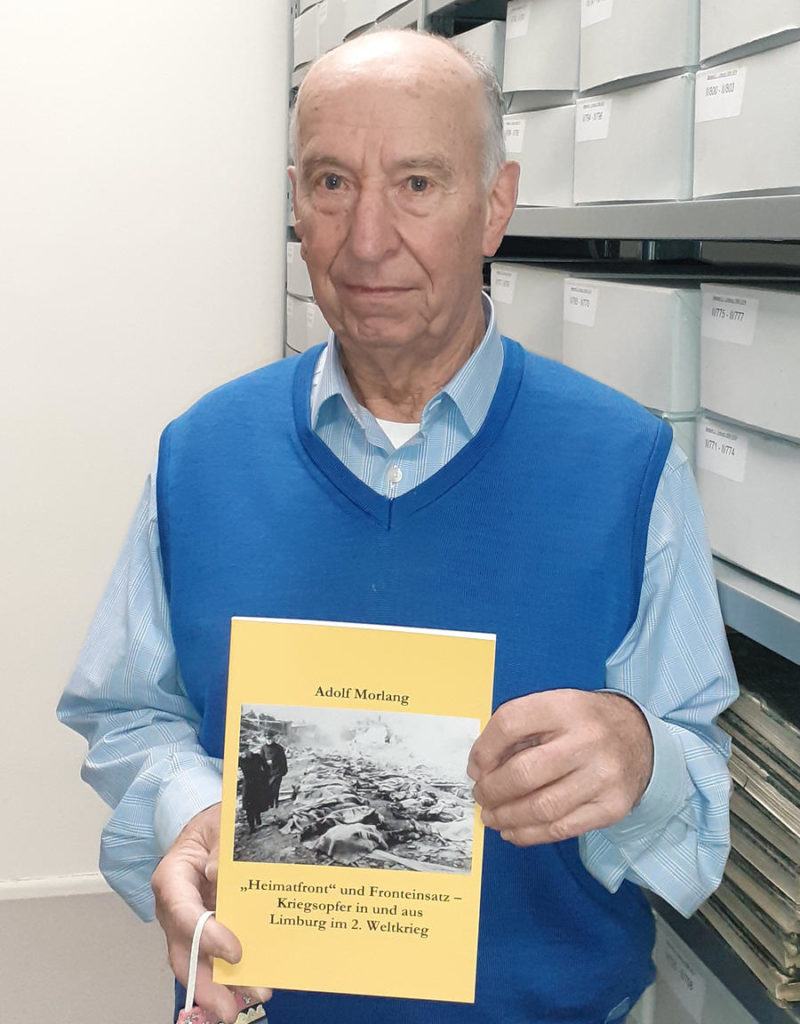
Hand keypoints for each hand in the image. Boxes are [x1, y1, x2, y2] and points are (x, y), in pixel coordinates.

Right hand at [151, 803, 271, 1022]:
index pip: (182, 911)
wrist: (213, 825)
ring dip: (220, 987)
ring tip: (249, 1001)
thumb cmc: (214, 823)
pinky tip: (253, 985)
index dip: (205, 936)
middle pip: (183, 951)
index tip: (234, 951)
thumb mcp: (220, 822)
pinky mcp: (210, 929)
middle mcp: (177, 907)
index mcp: (173, 876)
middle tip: (231, 1007)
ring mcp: (191, 922)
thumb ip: (220, 845)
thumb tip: (216, 872)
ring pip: (198, 961)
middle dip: (206, 983)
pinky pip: (215, 956)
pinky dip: (231, 974)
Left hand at [467, 690, 652, 846]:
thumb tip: (481, 768)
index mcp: (565, 707)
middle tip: (481, 796)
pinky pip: (562, 828)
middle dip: (492, 790)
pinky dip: (530, 834)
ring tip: (492, 817)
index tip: (475, 767)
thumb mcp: (553, 708)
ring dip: (507, 817)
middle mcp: (587, 739)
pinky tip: (514, 831)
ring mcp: (603, 775)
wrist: (638, 736)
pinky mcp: (613, 806)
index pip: (510, 723)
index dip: (483, 749)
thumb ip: (519, 732)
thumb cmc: (583, 723)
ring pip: (541, 807)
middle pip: (523, 773)